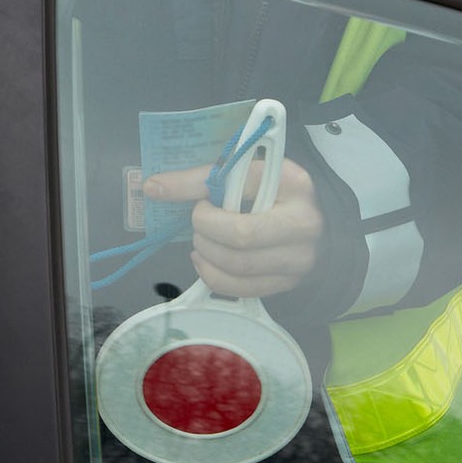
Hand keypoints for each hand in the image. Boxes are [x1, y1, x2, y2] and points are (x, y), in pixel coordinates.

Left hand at [143, 158, 323, 297]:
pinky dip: (213, 276)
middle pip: (241, 235)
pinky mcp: (289, 283)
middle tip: (198, 222)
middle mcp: (303, 223)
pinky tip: (206, 261)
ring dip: (207, 253)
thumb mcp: (243, 174)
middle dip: (206, 230)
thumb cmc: (269, 192)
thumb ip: (199, 179)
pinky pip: (242, 288)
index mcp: (292, 183)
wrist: (309, 224)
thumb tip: (152, 187)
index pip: (241, 185)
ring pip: (239, 265)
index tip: (186, 198)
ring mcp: (300, 258)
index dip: (202, 193)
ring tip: (201, 241)